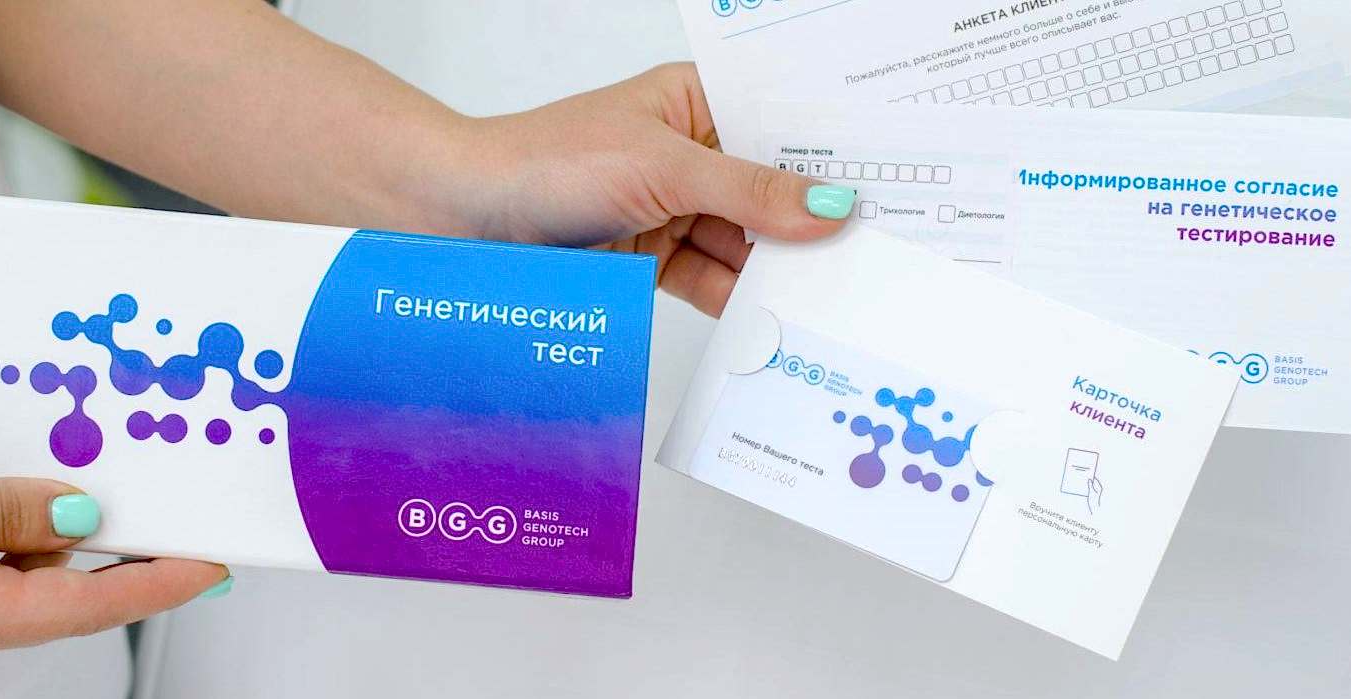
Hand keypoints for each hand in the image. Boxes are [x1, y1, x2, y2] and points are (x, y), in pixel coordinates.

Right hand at [0, 449, 227, 667]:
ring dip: (70, 537)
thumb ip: (9, 509)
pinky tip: (37, 495)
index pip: (89, 608)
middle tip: (183, 521)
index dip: (159, 585)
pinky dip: (20, 528)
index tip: (214, 565)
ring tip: (117, 492)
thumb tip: (83, 517)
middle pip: (65, 595)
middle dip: (127, 559)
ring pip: (25, 573)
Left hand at [444, 63, 855, 315]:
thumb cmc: (545, 163)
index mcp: (695, 102)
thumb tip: (830, 206)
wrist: (460, 220)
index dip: (831, 153)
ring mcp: (672, 208)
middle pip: (771, 191)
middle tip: (875, 252)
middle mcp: (689, 152)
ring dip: (780, 269)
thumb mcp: (662, 170)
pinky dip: (741, 300)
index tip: (890, 181)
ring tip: (834, 296)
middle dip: (814, 221)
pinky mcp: (652, 259)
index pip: (780, 124)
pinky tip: (777, 318)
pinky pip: (714, 280)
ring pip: (747, 242)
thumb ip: (750, 192)